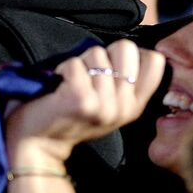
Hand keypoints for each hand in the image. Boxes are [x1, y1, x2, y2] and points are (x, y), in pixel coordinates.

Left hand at [5, 40, 164, 168]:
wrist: (38, 144)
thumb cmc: (69, 116)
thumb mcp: (109, 106)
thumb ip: (123, 82)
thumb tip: (129, 48)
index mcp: (136, 106)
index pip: (155, 61)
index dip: (132, 53)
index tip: (111, 65)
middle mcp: (124, 107)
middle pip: (126, 48)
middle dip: (103, 53)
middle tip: (87, 76)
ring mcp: (104, 104)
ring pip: (97, 54)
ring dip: (78, 63)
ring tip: (70, 84)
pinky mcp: (81, 100)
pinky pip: (75, 64)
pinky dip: (62, 69)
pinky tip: (59, 86)